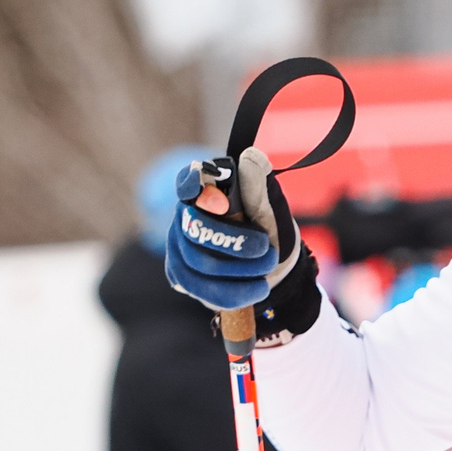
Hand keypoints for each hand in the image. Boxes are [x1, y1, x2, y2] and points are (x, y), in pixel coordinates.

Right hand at [163, 147, 299, 311]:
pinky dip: (234, 292)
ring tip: (267, 270)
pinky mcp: (180, 276)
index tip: (222, 203)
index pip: (186, 182)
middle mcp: (184, 217)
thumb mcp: (273, 212)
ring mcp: (177, 247)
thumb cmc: (269, 234)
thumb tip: (251, 158)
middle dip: (235, 244)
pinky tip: (256, 290)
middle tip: (266, 251)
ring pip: (198, 263)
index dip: (196, 189)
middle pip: (195, 229)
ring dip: (240, 271)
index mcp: (205, 193)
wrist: (274, 274)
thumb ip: (260, 188)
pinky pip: (200, 289)